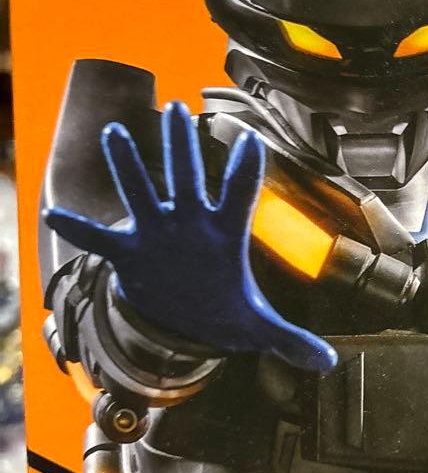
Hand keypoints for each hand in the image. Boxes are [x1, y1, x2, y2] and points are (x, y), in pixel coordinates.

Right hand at [44, 102, 337, 373]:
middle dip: (181, 146)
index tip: (252, 139)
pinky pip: (101, 240)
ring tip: (115, 133)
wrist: (189, 316)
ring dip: (128, 166)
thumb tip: (328, 364)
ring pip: (141, 193)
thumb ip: (291, 340)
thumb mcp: (258, 326)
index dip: (246, 170)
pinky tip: (54, 215)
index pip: (240, 195)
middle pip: (187, 178)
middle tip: (176, 109)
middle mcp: (191, 224)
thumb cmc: (227, 308)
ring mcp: (158, 235)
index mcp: (226, 234)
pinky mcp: (130, 254)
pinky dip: (80, 230)